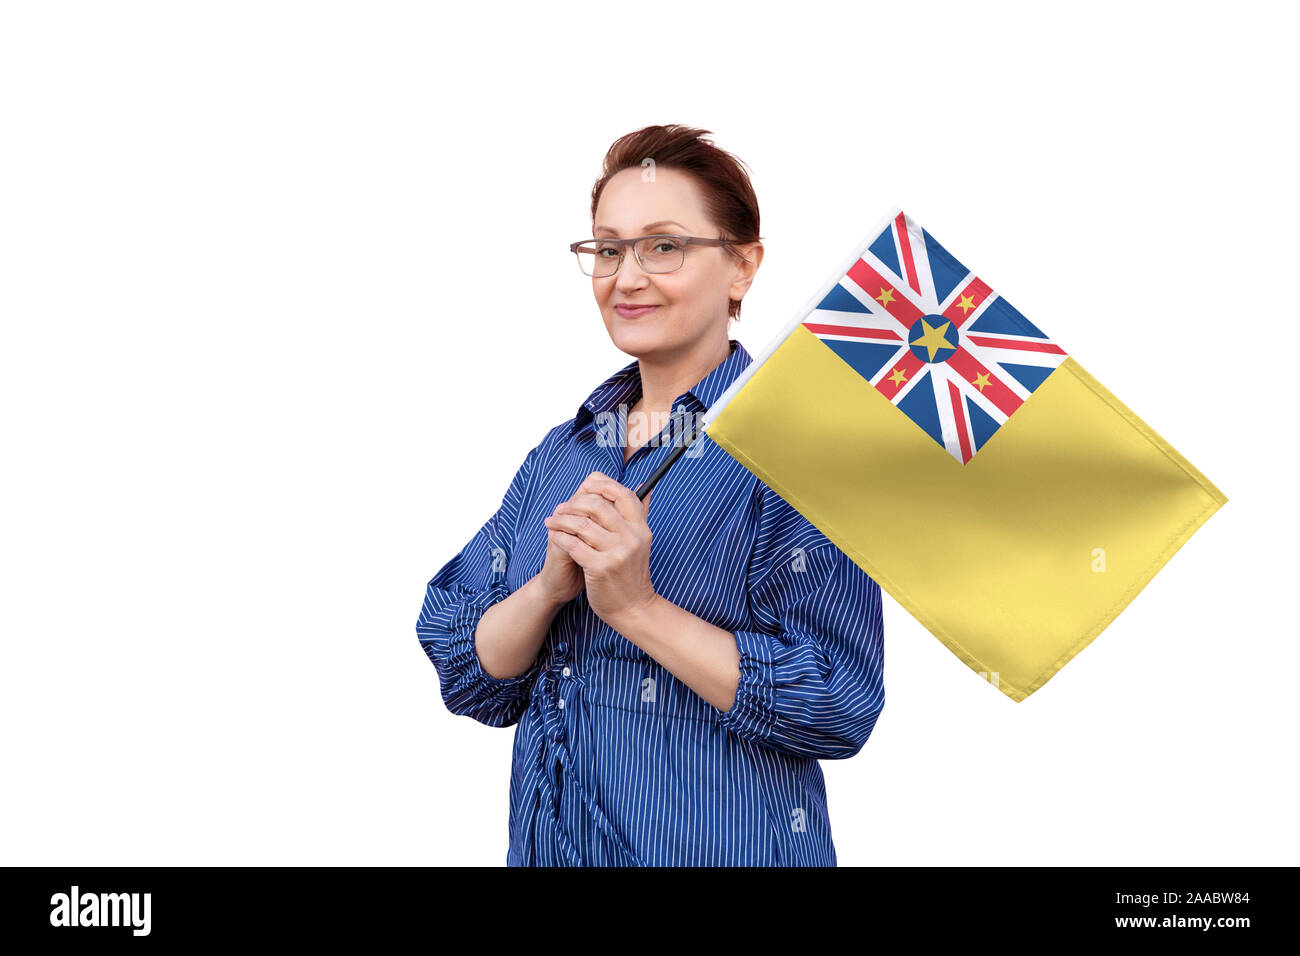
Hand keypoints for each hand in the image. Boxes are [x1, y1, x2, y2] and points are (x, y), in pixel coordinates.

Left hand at [543, 471, 656, 625]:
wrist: (633, 608)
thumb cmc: (631, 574)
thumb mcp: (641, 542)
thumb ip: (641, 514)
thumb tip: (645, 487)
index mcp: (641, 528)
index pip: (624, 495)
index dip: (603, 485)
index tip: (586, 484)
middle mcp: (631, 537)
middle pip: (599, 505)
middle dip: (574, 503)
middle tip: (562, 507)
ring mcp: (616, 553)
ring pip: (582, 524)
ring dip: (562, 520)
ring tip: (552, 521)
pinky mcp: (601, 567)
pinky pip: (574, 545)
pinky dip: (560, 537)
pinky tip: (553, 536)